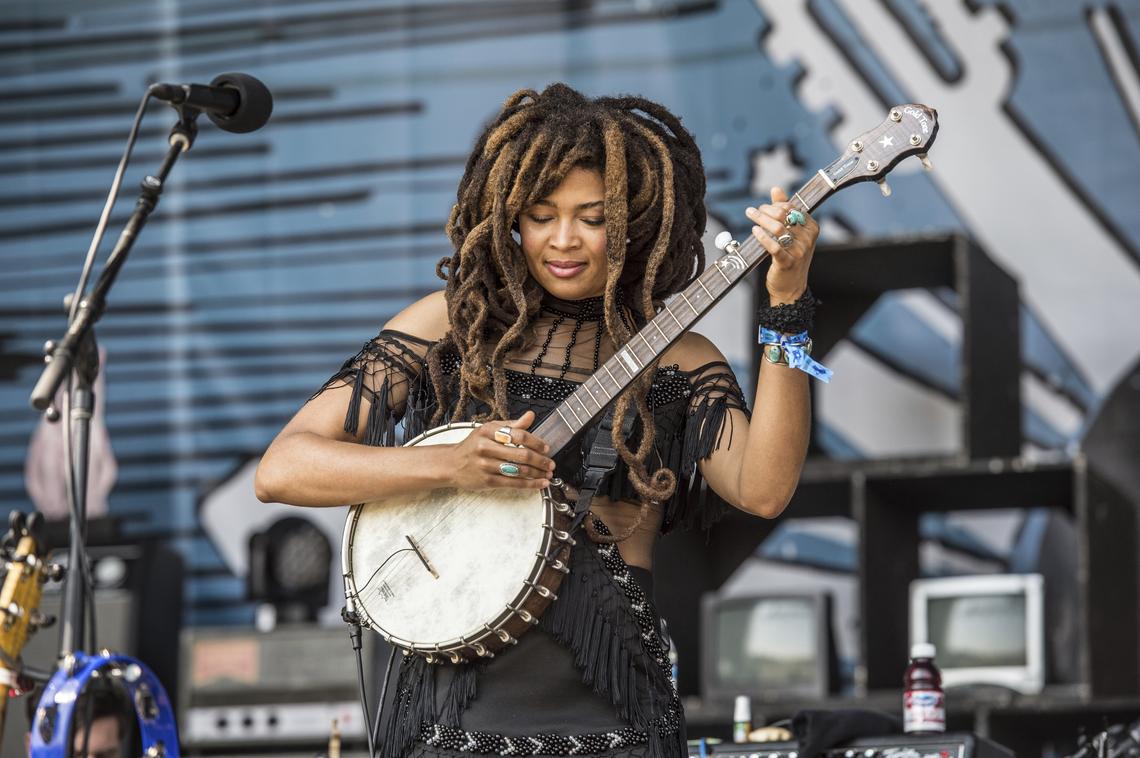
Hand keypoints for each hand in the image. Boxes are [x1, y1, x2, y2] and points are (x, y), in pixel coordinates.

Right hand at [445, 410, 554, 489]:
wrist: (451, 464)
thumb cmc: (472, 446)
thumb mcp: (489, 430)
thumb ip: (511, 425)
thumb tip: (530, 416)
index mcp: (488, 431)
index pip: (519, 435)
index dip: (536, 442)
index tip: (546, 448)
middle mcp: (486, 447)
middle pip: (521, 454)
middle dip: (540, 460)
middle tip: (550, 463)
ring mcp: (485, 465)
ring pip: (519, 470)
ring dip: (537, 473)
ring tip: (547, 474)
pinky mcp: (487, 481)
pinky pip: (513, 483)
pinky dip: (530, 484)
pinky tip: (539, 483)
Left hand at [746, 187, 818, 304]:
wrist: (791, 287)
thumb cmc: (790, 257)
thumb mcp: (791, 234)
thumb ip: (785, 210)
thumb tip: (776, 189)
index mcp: (812, 228)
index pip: (792, 208)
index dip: (776, 204)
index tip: (763, 206)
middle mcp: (808, 239)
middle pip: (783, 216)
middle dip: (765, 210)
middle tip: (752, 211)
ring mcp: (799, 251)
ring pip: (777, 228)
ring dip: (760, 220)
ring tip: (750, 216)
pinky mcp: (787, 262)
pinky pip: (773, 246)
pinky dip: (762, 237)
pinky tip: (754, 231)